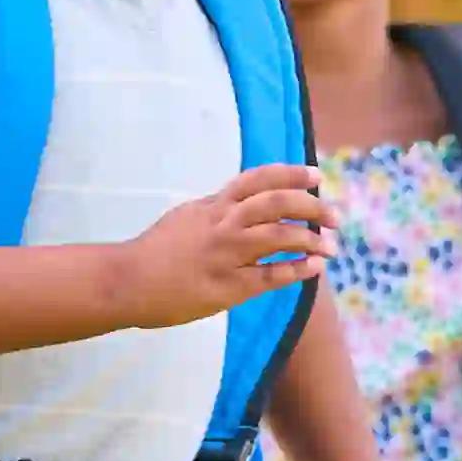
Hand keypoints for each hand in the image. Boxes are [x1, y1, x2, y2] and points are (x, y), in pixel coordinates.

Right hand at [116, 167, 336, 328]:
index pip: (258, 179)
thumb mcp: (186, 217)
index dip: (291, 174)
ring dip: (312, 239)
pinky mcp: (228, 286)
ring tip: (331, 246)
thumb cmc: (155, 251)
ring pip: (280, 236)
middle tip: (334, 216)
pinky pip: (271, 275)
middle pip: (277, 203)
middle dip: (312, 207)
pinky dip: (297, 269)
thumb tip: (243, 202)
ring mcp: (227, 254)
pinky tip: (315, 268)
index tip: (316, 177)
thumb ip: (216, 209)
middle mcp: (223, 224)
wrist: (127, 280)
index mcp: (213, 205)